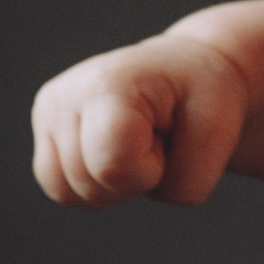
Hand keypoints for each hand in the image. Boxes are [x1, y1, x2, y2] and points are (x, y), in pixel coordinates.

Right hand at [33, 26, 256, 206]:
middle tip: (156, 137)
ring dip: (112, 184)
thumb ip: (189, 181)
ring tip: (136, 143)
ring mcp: (48, 110)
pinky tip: (116, 151)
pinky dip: (94, 183)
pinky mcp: (43, 126)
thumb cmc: (203, 95)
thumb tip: (149, 193)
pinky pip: (60, 188)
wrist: (186, 70)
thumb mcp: (219, 133)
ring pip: (67, 193)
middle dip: (135, 178)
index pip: (113, 166)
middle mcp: (65, 95)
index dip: (150, 171)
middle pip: (90, 186)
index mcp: (108, 86)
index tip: (168, 136)